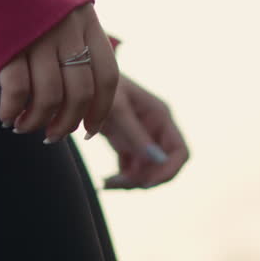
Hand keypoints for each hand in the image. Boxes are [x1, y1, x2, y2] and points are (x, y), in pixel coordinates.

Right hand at [0, 2, 118, 144]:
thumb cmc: (31, 3)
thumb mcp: (66, 16)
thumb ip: (79, 50)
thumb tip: (81, 108)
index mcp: (88, 23)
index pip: (108, 77)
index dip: (100, 110)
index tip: (88, 131)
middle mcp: (68, 30)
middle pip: (79, 93)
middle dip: (66, 123)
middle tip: (52, 135)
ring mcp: (38, 35)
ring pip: (49, 96)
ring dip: (36, 121)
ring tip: (24, 127)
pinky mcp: (8, 42)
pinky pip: (16, 89)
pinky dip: (12, 110)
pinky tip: (6, 116)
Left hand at [98, 73, 187, 188]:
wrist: (79, 77)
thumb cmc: (98, 85)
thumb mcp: (116, 108)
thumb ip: (135, 133)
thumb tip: (157, 161)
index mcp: (161, 117)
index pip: (180, 152)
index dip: (169, 171)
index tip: (146, 183)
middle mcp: (155, 128)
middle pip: (163, 166)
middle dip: (145, 179)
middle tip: (119, 183)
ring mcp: (142, 137)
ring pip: (147, 171)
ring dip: (131, 182)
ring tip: (107, 182)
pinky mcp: (127, 143)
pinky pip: (132, 169)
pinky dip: (122, 179)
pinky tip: (104, 182)